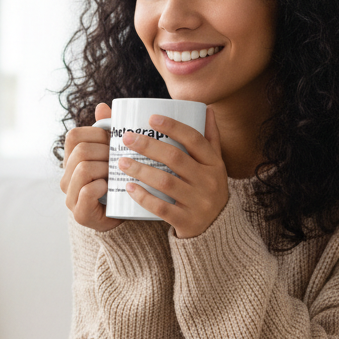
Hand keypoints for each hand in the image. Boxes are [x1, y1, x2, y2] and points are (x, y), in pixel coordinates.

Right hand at [61, 102, 122, 232]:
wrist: (124, 217)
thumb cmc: (119, 183)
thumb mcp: (114, 155)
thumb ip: (106, 132)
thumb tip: (102, 106)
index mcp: (72, 160)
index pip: (74, 135)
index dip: (96, 134)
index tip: (113, 142)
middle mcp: (66, 177)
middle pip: (81, 151)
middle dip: (105, 153)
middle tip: (119, 160)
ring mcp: (70, 196)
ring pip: (84, 169)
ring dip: (105, 169)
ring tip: (116, 175)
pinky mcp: (80, 213)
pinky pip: (88, 190)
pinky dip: (102, 186)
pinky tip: (110, 189)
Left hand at [117, 108, 227, 238]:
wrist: (217, 230)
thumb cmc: (209, 189)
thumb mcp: (215, 165)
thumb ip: (210, 139)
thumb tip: (206, 108)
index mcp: (214, 164)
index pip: (195, 139)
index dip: (173, 126)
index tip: (151, 118)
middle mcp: (209, 181)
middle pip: (175, 158)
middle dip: (148, 146)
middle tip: (127, 137)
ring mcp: (199, 202)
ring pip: (166, 182)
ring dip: (141, 170)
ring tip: (121, 162)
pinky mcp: (187, 221)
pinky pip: (162, 207)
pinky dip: (144, 197)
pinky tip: (128, 187)